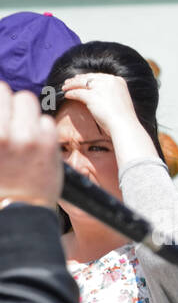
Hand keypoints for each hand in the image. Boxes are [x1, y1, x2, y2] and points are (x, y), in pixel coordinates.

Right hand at [0, 83, 60, 209]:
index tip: (3, 108)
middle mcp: (3, 133)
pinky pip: (47, 121)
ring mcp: (28, 137)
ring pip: (31, 103)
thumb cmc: (2, 181)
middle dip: (12, 104)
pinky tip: (37, 144)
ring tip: (24, 131)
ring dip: (28, 114)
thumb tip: (2, 100)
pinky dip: (43, 129)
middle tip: (12, 120)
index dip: (1, 100)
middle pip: (13, 93)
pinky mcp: (49, 144)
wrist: (20, 208)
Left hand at [58, 73, 139, 136]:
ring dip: (71, 85)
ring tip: (64, 88)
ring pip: (81, 83)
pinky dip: (71, 94)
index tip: (80, 79)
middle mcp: (110, 81)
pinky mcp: (93, 96)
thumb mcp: (120, 100)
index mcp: (118, 81)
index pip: (99, 76)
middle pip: (89, 78)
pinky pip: (78, 92)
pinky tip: (67, 95)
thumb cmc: (124, 118)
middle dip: (77, 79)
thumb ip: (111, 94)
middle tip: (68, 82)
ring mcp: (101, 87)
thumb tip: (98, 93)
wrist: (125, 126)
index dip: (88, 77)